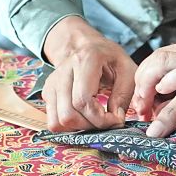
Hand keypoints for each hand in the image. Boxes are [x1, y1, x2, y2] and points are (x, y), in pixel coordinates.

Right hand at [41, 17, 135, 131]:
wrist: (86, 46)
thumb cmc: (109, 58)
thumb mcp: (128, 69)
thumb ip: (124, 94)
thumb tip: (115, 118)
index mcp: (84, 60)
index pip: (83, 100)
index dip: (100, 119)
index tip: (116, 119)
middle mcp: (63, 71)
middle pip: (68, 115)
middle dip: (91, 126)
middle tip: (107, 121)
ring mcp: (52, 83)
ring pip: (58, 122)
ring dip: (79, 128)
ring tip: (95, 119)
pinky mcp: (47, 93)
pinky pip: (54, 122)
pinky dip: (70, 127)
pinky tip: (84, 117)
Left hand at [133, 29, 175, 125]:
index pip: (168, 53)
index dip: (152, 74)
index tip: (147, 95)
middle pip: (159, 56)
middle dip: (143, 81)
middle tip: (140, 105)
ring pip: (164, 62)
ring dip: (148, 85)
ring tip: (144, 106)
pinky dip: (169, 81)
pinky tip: (162, 92)